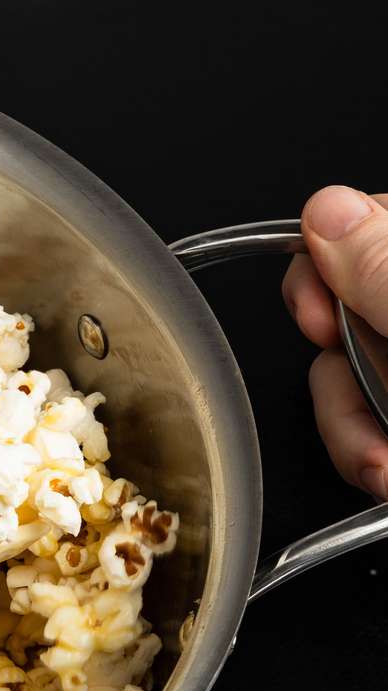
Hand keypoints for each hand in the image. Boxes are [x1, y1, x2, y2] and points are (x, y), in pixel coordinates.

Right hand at [282, 185, 387, 500]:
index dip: (330, 266)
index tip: (323, 319)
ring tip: (387, 466)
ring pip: (347, 375)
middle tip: (368, 396)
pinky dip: (370, 453)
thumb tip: (328, 210)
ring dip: (354, 430)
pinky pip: (363, 422)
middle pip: (345, 306)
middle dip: (342, 369)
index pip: (367, 221)